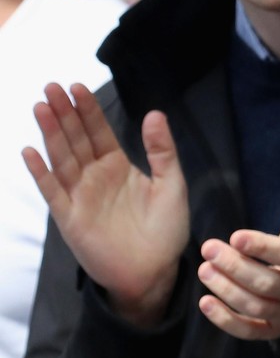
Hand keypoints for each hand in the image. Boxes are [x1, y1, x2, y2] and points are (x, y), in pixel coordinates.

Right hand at [21, 83, 188, 326]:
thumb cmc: (166, 229)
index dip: (88, 110)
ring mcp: (80, 196)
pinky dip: (41, 172)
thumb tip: (154, 113)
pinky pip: (52, 192)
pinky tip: (29, 152)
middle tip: (51, 87)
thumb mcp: (172, 183)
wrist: (156, 271)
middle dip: (64, 113)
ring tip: (41, 107)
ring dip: (50, 133)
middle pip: (75, 139)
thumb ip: (162, 150)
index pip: (99, 132)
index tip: (77, 86)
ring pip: (61, 158)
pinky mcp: (70, 218)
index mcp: (117, 166)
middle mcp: (95, 177)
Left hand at [198, 187, 279, 339]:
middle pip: (266, 282)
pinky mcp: (272, 329)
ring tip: (204, 268)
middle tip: (209, 248)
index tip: (236, 236)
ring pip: (254, 305)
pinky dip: (225, 320)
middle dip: (234, 266)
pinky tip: (205, 302)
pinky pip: (248, 330)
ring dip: (226, 289)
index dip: (262, 248)